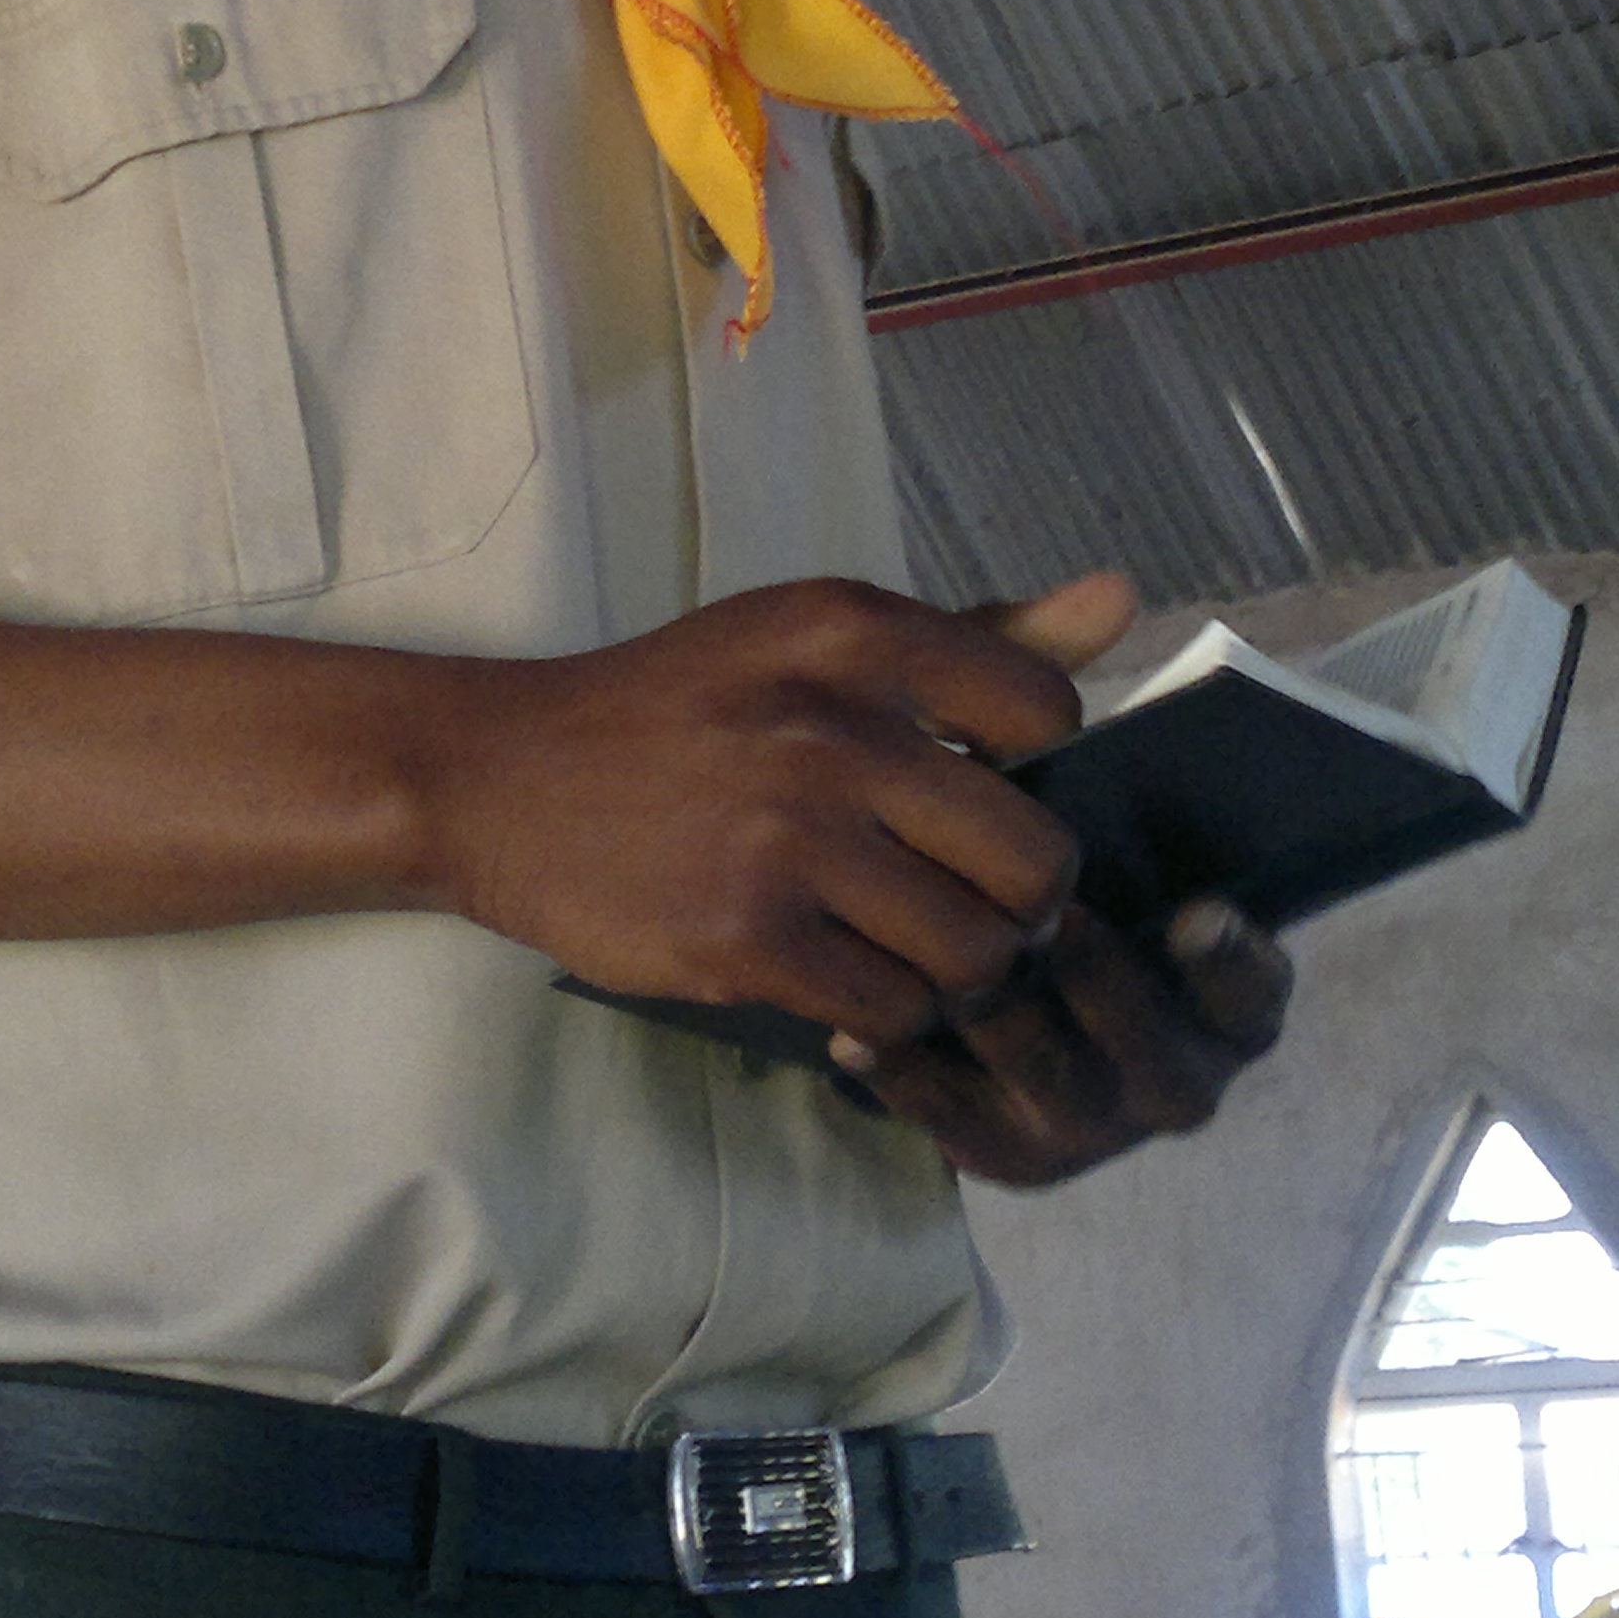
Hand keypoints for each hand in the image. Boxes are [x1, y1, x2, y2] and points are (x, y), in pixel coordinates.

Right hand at [427, 571, 1120, 1045]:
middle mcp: (829, 728)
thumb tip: (1122, 603)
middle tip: (978, 903)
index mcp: (852, 631)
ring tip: (913, 949)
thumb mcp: (809, 638)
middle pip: (1035, 859)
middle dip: (1026, 902)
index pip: (1045, 711)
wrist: (496, 778)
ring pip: (974, 952)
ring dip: (961, 970)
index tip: (976, 785)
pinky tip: (848, 981)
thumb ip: (975, 637)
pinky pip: (892, 1011)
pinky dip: (888, 1015)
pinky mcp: (746, 943)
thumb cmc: (676, 706)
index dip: (1033, 765)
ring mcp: (787, 842)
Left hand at [828, 891, 1293, 1187]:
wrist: (1030, 1005)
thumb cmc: (1089, 904)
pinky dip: (905, 1073)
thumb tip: (1080, 781)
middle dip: (1096, 975)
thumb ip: (1126, 847)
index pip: (1251, 994)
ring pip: (1046, 1074)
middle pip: (1146, 1045)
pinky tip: (856, 1036)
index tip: (1196, 912)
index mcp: (1230, 1011)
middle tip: (1052, 915)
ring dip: (994, 1015)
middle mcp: (1176, 1083)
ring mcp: (1096, 1129)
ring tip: (946, 958)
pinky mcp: (1013, 1156)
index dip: (1228, 962)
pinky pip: (954, 1119)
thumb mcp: (1126, 874)